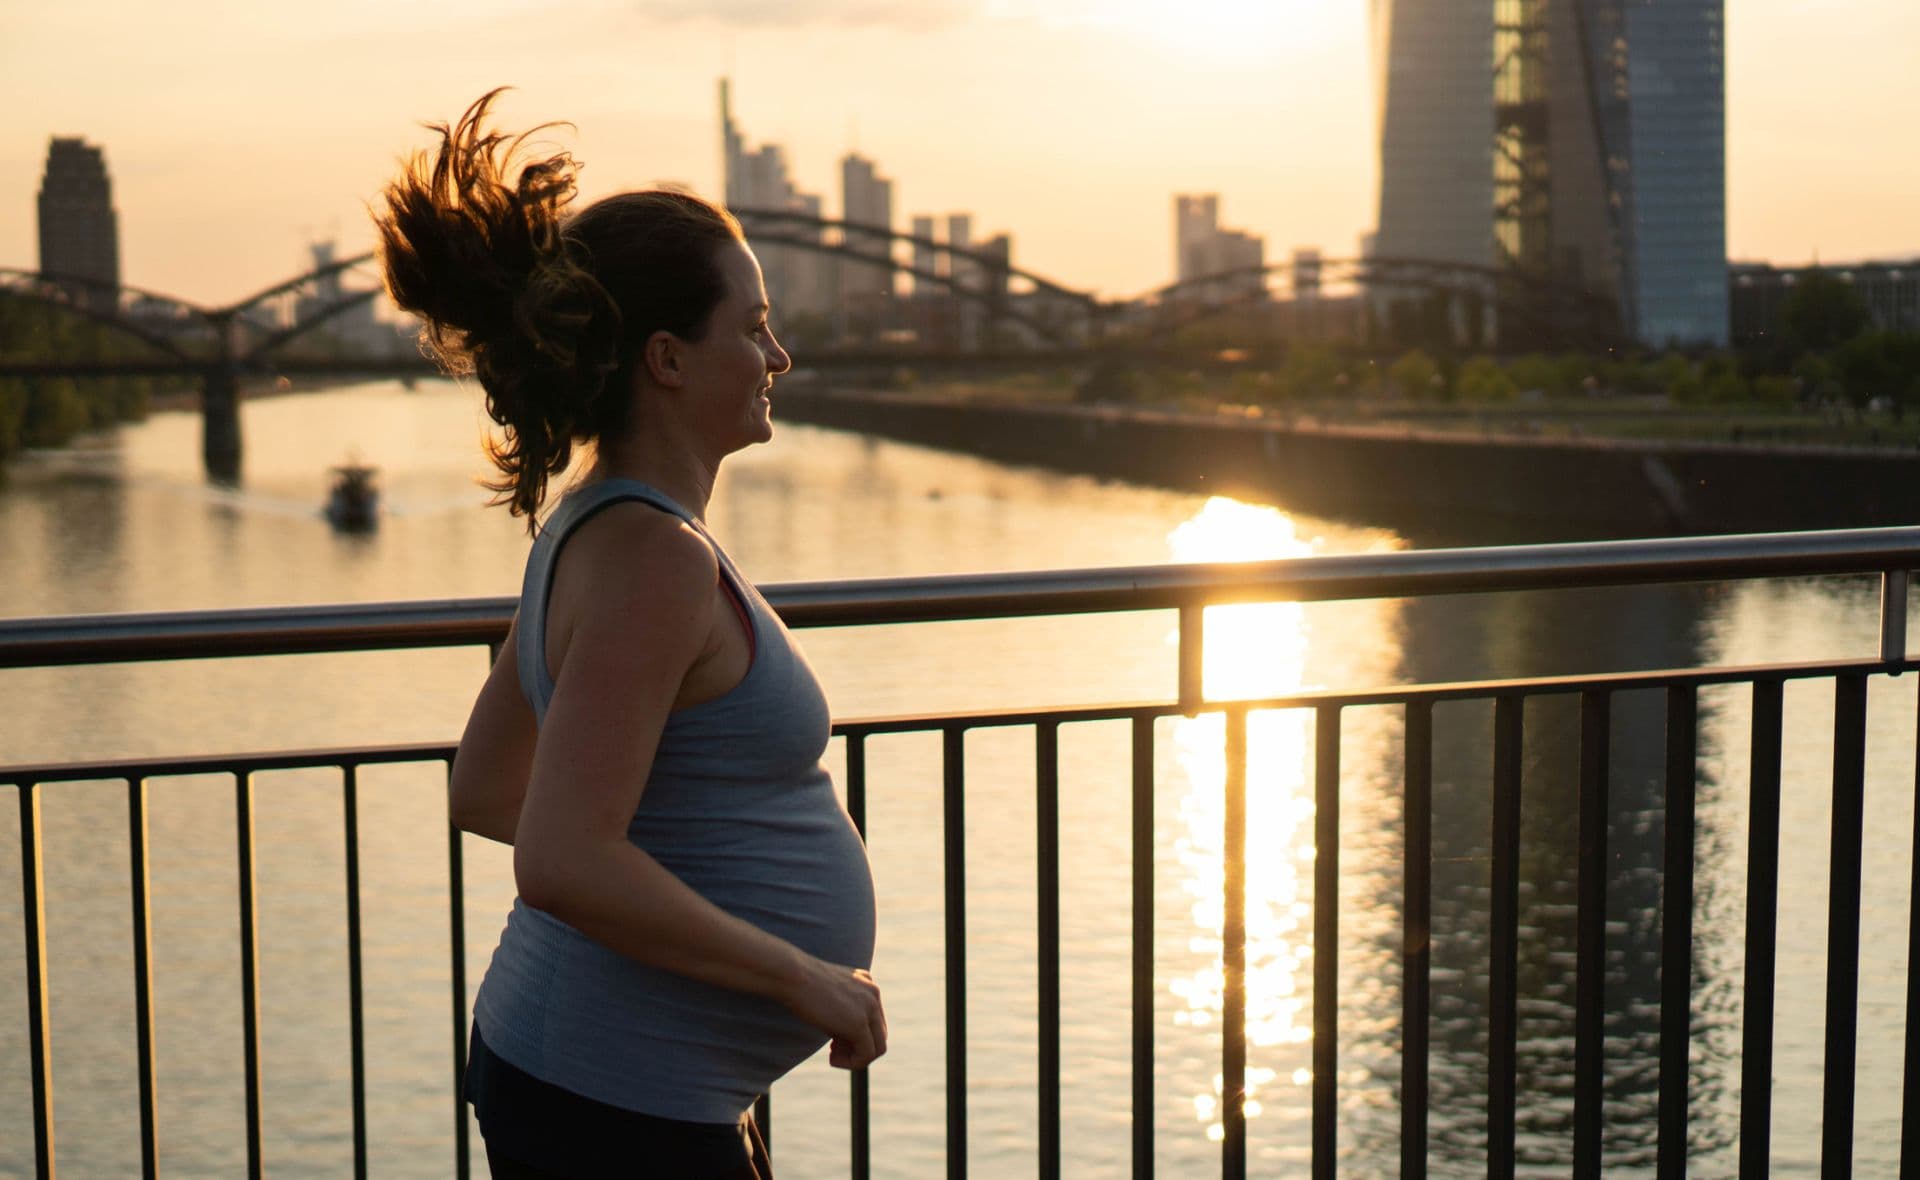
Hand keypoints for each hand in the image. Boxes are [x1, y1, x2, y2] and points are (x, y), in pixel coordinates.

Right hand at [783, 955, 886, 1069]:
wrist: (791, 975)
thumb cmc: (800, 984)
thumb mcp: (828, 994)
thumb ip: (842, 1009)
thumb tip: (845, 1037)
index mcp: (866, 983)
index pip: (874, 1020)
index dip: (856, 1036)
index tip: (834, 1041)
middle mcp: (873, 993)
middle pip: (879, 1034)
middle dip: (857, 1048)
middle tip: (833, 1050)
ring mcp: (870, 1007)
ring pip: (878, 1047)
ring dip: (856, 1058)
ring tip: (833, 1057)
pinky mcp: (859, 1024)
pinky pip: (866, 1054)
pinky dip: (852, 1063)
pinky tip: (832, 1059)